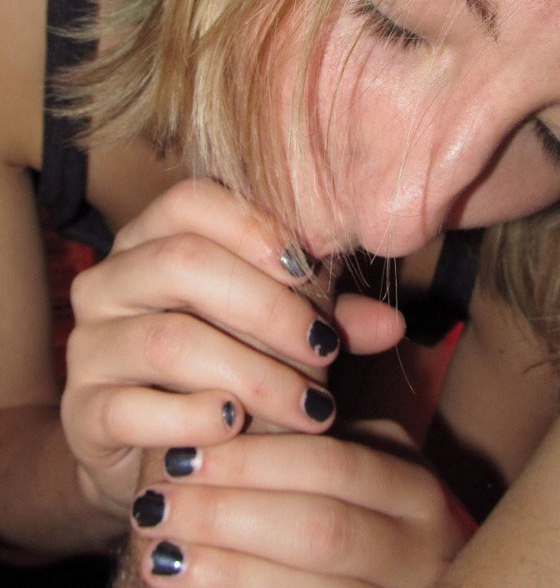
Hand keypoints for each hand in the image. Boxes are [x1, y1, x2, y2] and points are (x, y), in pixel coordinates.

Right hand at [60, 179, 403, 518]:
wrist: (149, 447)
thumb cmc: (225, 366)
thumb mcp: (276, 332)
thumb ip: (326, 316)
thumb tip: (392, 321)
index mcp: (152, 239)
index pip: (190, 199)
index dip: (253, 226)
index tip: (308, 269)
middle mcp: (110, 280)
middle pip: (182, 262)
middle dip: (268, 308)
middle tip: (325, 350)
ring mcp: (89, 345)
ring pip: (169, 339)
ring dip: (254, 374)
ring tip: (310, 406)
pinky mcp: (82, 412)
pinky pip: (135, 409)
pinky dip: (198, 419)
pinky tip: (239, 429)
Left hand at [129, 426, 471, 586]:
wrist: (400, 579)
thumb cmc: (359, 502)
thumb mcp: (358, 453)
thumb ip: (315, 407)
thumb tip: (264, 339)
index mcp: (414, 490)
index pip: (332, 464)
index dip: (252, 461)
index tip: (180, 454)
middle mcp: (418, 550)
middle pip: (318, 528)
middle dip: (226, 515)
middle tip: (156, 504)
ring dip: (222, 569)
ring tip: (157, 549)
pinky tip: (182, 587)